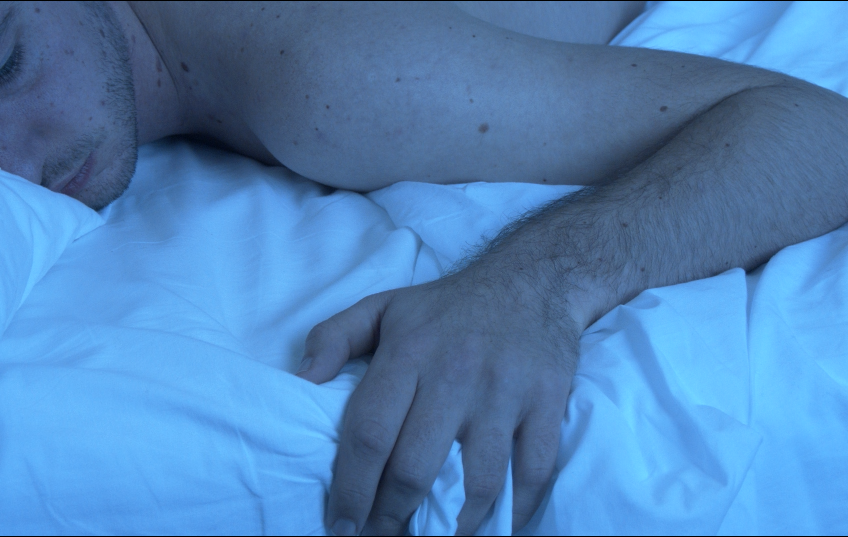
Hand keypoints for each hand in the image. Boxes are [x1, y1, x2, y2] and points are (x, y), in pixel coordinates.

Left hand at [297, 267, 579, 535]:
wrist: (532, 279)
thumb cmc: (448, 306)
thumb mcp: (383, 306)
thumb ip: (333, 337)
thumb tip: (301, 381)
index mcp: (408, 353)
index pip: (369, 434)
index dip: (351, 489)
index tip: (340, 524)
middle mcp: (455, 374)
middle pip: (415, 468)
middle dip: (391, 518)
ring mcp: (504, 392)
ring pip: (476, 482)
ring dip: (452, 526)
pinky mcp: (547, 403)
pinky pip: (532, 472)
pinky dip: (513, 510)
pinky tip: (490, 526)